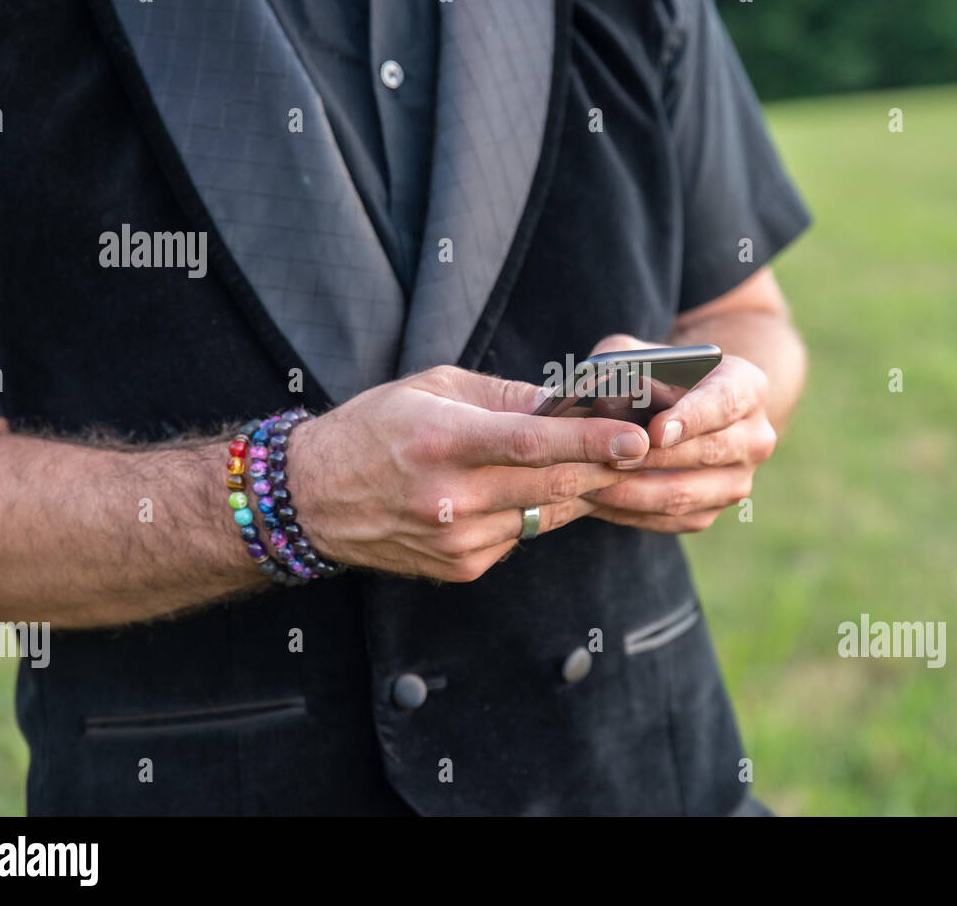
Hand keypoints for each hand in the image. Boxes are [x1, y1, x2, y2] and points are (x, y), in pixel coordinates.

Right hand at [292, 365, 649, 581]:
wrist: (312, 499)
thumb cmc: (374, 430)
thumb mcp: (433, 388)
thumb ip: (506, 397)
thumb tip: (570, 402)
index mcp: (443, 441)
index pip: (533, 444)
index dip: (591, 441)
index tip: (637, 438)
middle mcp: (451, 498)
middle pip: (553, 487)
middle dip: (606, 469)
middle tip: (645, 450)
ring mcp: (458, 541)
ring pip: (545, 515)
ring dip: (577, 491)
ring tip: (597, 464)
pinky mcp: (462, 567)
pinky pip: (520, 536)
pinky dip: (535, 512)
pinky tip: (527, 492)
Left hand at [581, 335, 776, 532]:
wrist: (687, 406)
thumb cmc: (659, 373)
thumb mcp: (644, 354)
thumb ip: (624, 363)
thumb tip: (601, 395)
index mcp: (747, 387)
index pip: (725, 403)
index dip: (690, 418)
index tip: (654, 431)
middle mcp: (754, 436)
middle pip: (708, 452)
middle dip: (654, 458)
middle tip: (609, 457)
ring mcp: (739, 478)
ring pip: (686, 494)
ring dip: (635, 492)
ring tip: (591, 483)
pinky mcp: (714, 509)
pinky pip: (672, 519)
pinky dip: (631, 512)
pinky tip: (599, 500)